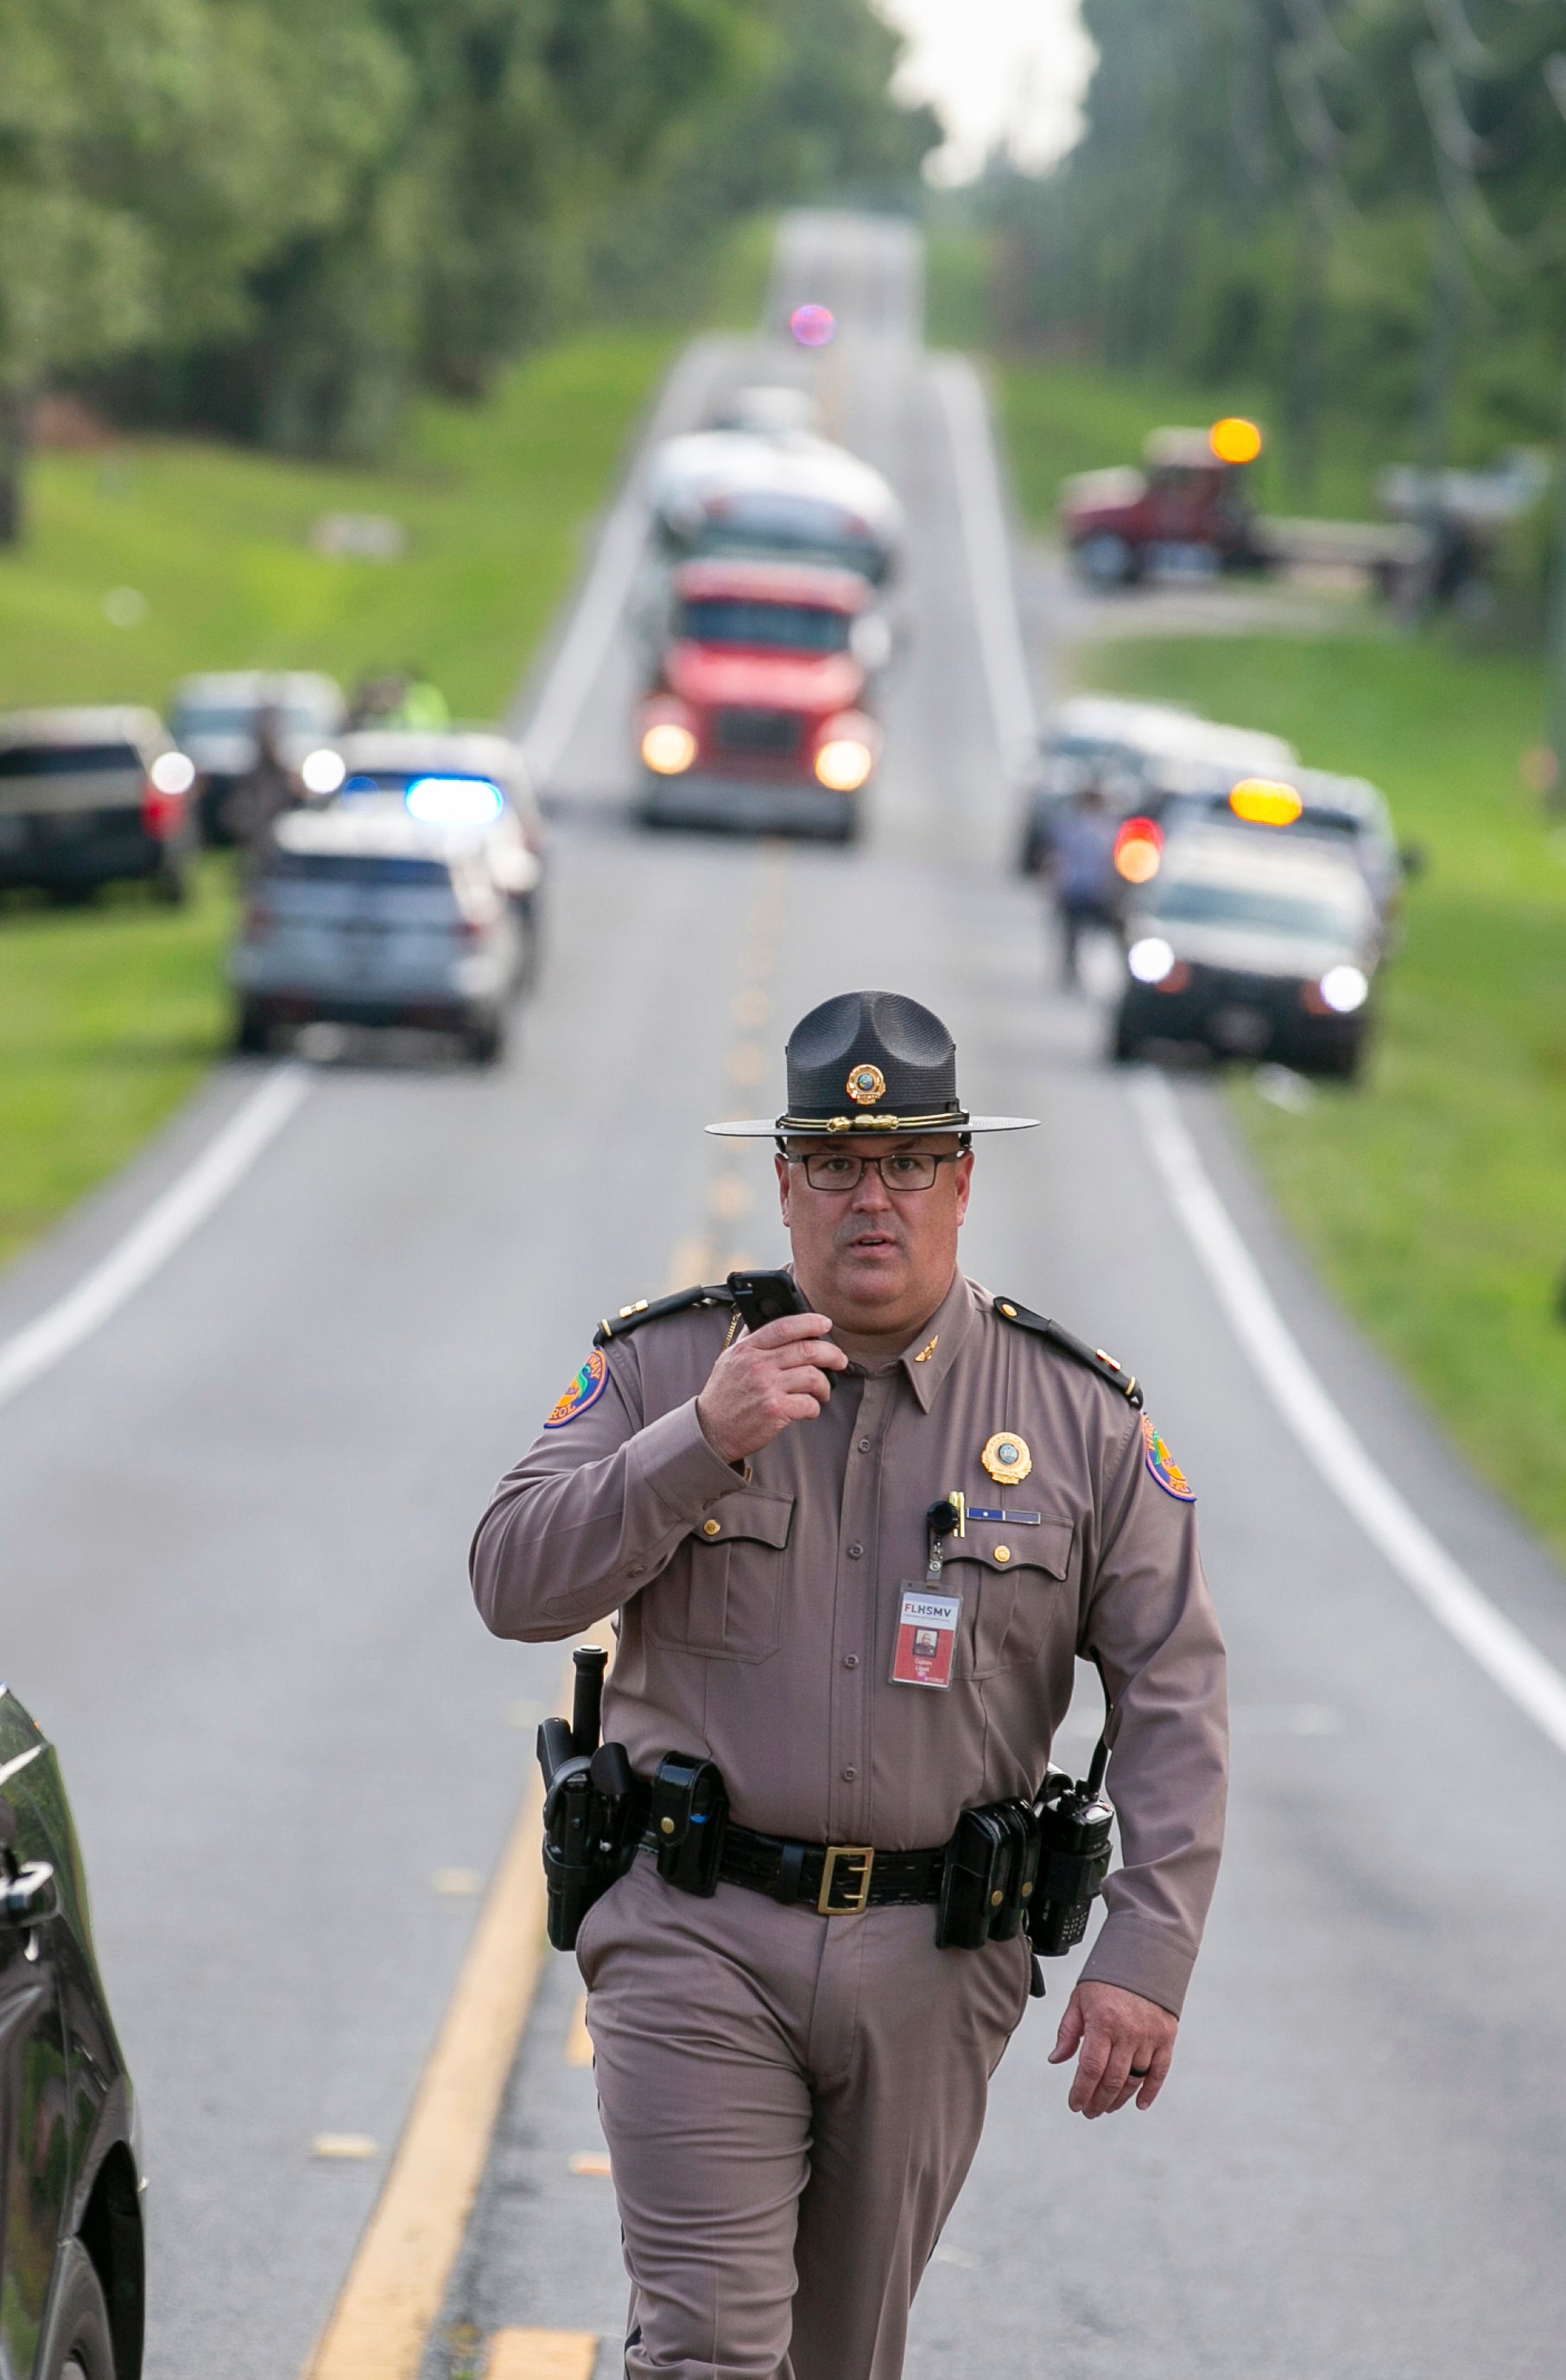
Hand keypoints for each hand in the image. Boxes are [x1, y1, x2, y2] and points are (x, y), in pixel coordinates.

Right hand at [696, 1312, 847, 1464]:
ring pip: (812, 1376)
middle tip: (840, 1360)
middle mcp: (757, 1365)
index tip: (825, 1324)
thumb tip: (762, 1316)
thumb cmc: (722, 1396)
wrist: (711, 1431)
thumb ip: (748, 1339)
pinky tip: (810, 1409)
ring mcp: (766, 1387)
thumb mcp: (729, 1359)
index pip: (784, 1327)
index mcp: (747, 1349)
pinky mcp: (775, 1410)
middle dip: (832, 1354)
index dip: (810, 1322)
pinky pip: (808, 1403)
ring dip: (825, 1385)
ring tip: (823, 1391)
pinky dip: (814, 1407)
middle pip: (807, 1350)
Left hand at [1047, 1979, 1177, 2117]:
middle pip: (1112, 2080)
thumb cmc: (1107, 1978)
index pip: (1090, 2069)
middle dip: (1098, 2101)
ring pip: (1134, 2080)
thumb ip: (1068, 2031)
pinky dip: (1151, 2091)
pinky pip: (1159, 2072)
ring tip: (1107, 2108)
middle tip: (1090, 2111)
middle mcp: (1127, 2032)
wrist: (1144, 1955)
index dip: (1081, 2092)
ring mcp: (1149, 2036)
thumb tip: (1056, 2060)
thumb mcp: (1080, 1999)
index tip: (1075, 2105)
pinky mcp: (1166, 2037)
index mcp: (1102, 2022)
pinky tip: (1139, 2104)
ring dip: (1119, 2099)